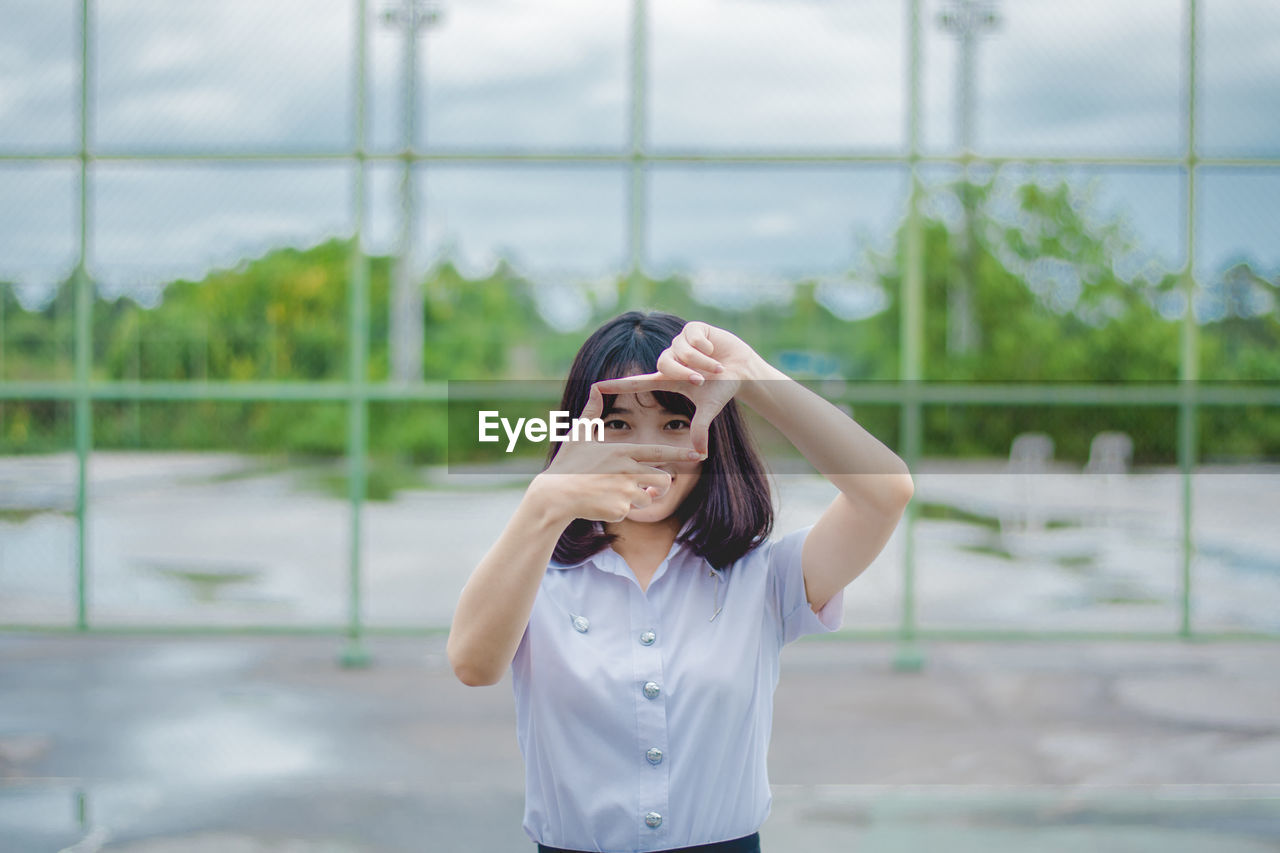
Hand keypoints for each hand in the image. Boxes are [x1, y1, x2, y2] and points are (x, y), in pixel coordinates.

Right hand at [533, 382, 706, 523]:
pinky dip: (619, 510)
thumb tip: (595, 387)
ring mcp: (624, 490)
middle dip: (660, 487)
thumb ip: (591, 413)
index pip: (659, 452)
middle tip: (645, 489)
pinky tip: (601, 505)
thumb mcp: (578, 435)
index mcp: (621, 451)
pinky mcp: (619, 508)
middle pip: (662, 480)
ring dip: (638, 499)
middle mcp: (627, 470)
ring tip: (615, 494)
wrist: (554, 496)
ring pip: (648, 498)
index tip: (698, 454)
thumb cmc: (566, 464)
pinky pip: (629, 511)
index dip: (680, 453)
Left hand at [594, 321, 762, 455]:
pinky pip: (693, 337)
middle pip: (665, 364)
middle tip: (704, 380)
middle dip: (687, 372)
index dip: (617, 385)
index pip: (637, 382)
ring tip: (717, 368)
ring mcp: (680, 342)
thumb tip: (701, 454)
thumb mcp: (709, 408)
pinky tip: (715, 350)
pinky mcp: (693, 328)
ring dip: (702, 362)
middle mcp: (670, 359)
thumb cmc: (722, 389)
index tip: (595, 388)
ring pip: (682, 350)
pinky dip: (707, 347)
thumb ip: (701, 428)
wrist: (743, 370)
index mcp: (668, 378)